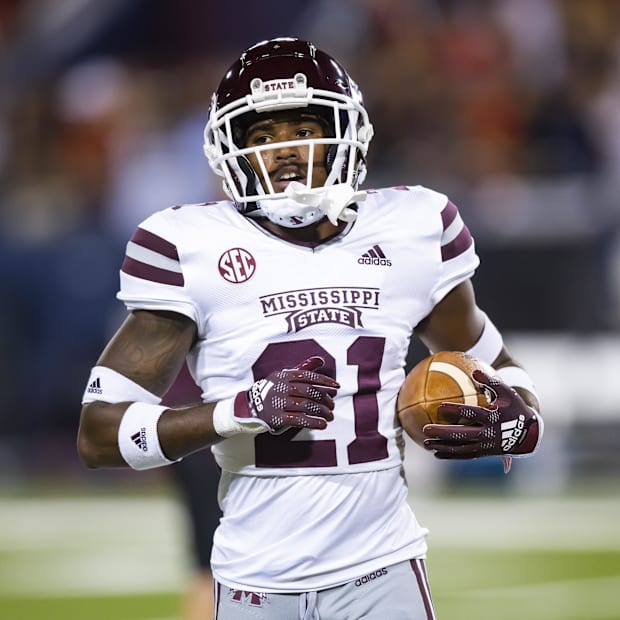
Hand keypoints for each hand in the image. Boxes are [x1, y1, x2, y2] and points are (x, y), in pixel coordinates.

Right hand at [230, 356, 338, 433]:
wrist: (249, 406)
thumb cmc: (273, 390)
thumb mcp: (284, 376)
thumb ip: (303, 369)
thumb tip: (321, 360)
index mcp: (284, 376)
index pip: (308, 376)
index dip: (324, 381)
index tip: (337, 386)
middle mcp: (281, 387)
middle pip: (309, 392)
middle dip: (325, 399)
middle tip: (333, 405)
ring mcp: (278, 403)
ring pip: (306, 406)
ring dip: (322, 411)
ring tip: (330, 416)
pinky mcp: (277, 418)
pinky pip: (298, 419)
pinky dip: (312, 422)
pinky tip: (322, 424)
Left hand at [422, 369, 540, 465]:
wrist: (528, 434)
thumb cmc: (515, 408)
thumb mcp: (507, 392)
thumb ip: (491, 381)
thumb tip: (475, 370)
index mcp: (492, 418)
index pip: (471, 414)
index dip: (456, 410)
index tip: (440, 407)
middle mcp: (487, 434)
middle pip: (461, 435)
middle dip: (443, 433)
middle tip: (425, 429)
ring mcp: (485, 446)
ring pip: (460, 448)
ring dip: (442, 447)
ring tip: (425, 443)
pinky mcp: (484, 453)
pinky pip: (464, 455)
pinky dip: (450, 455)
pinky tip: (436, 454)